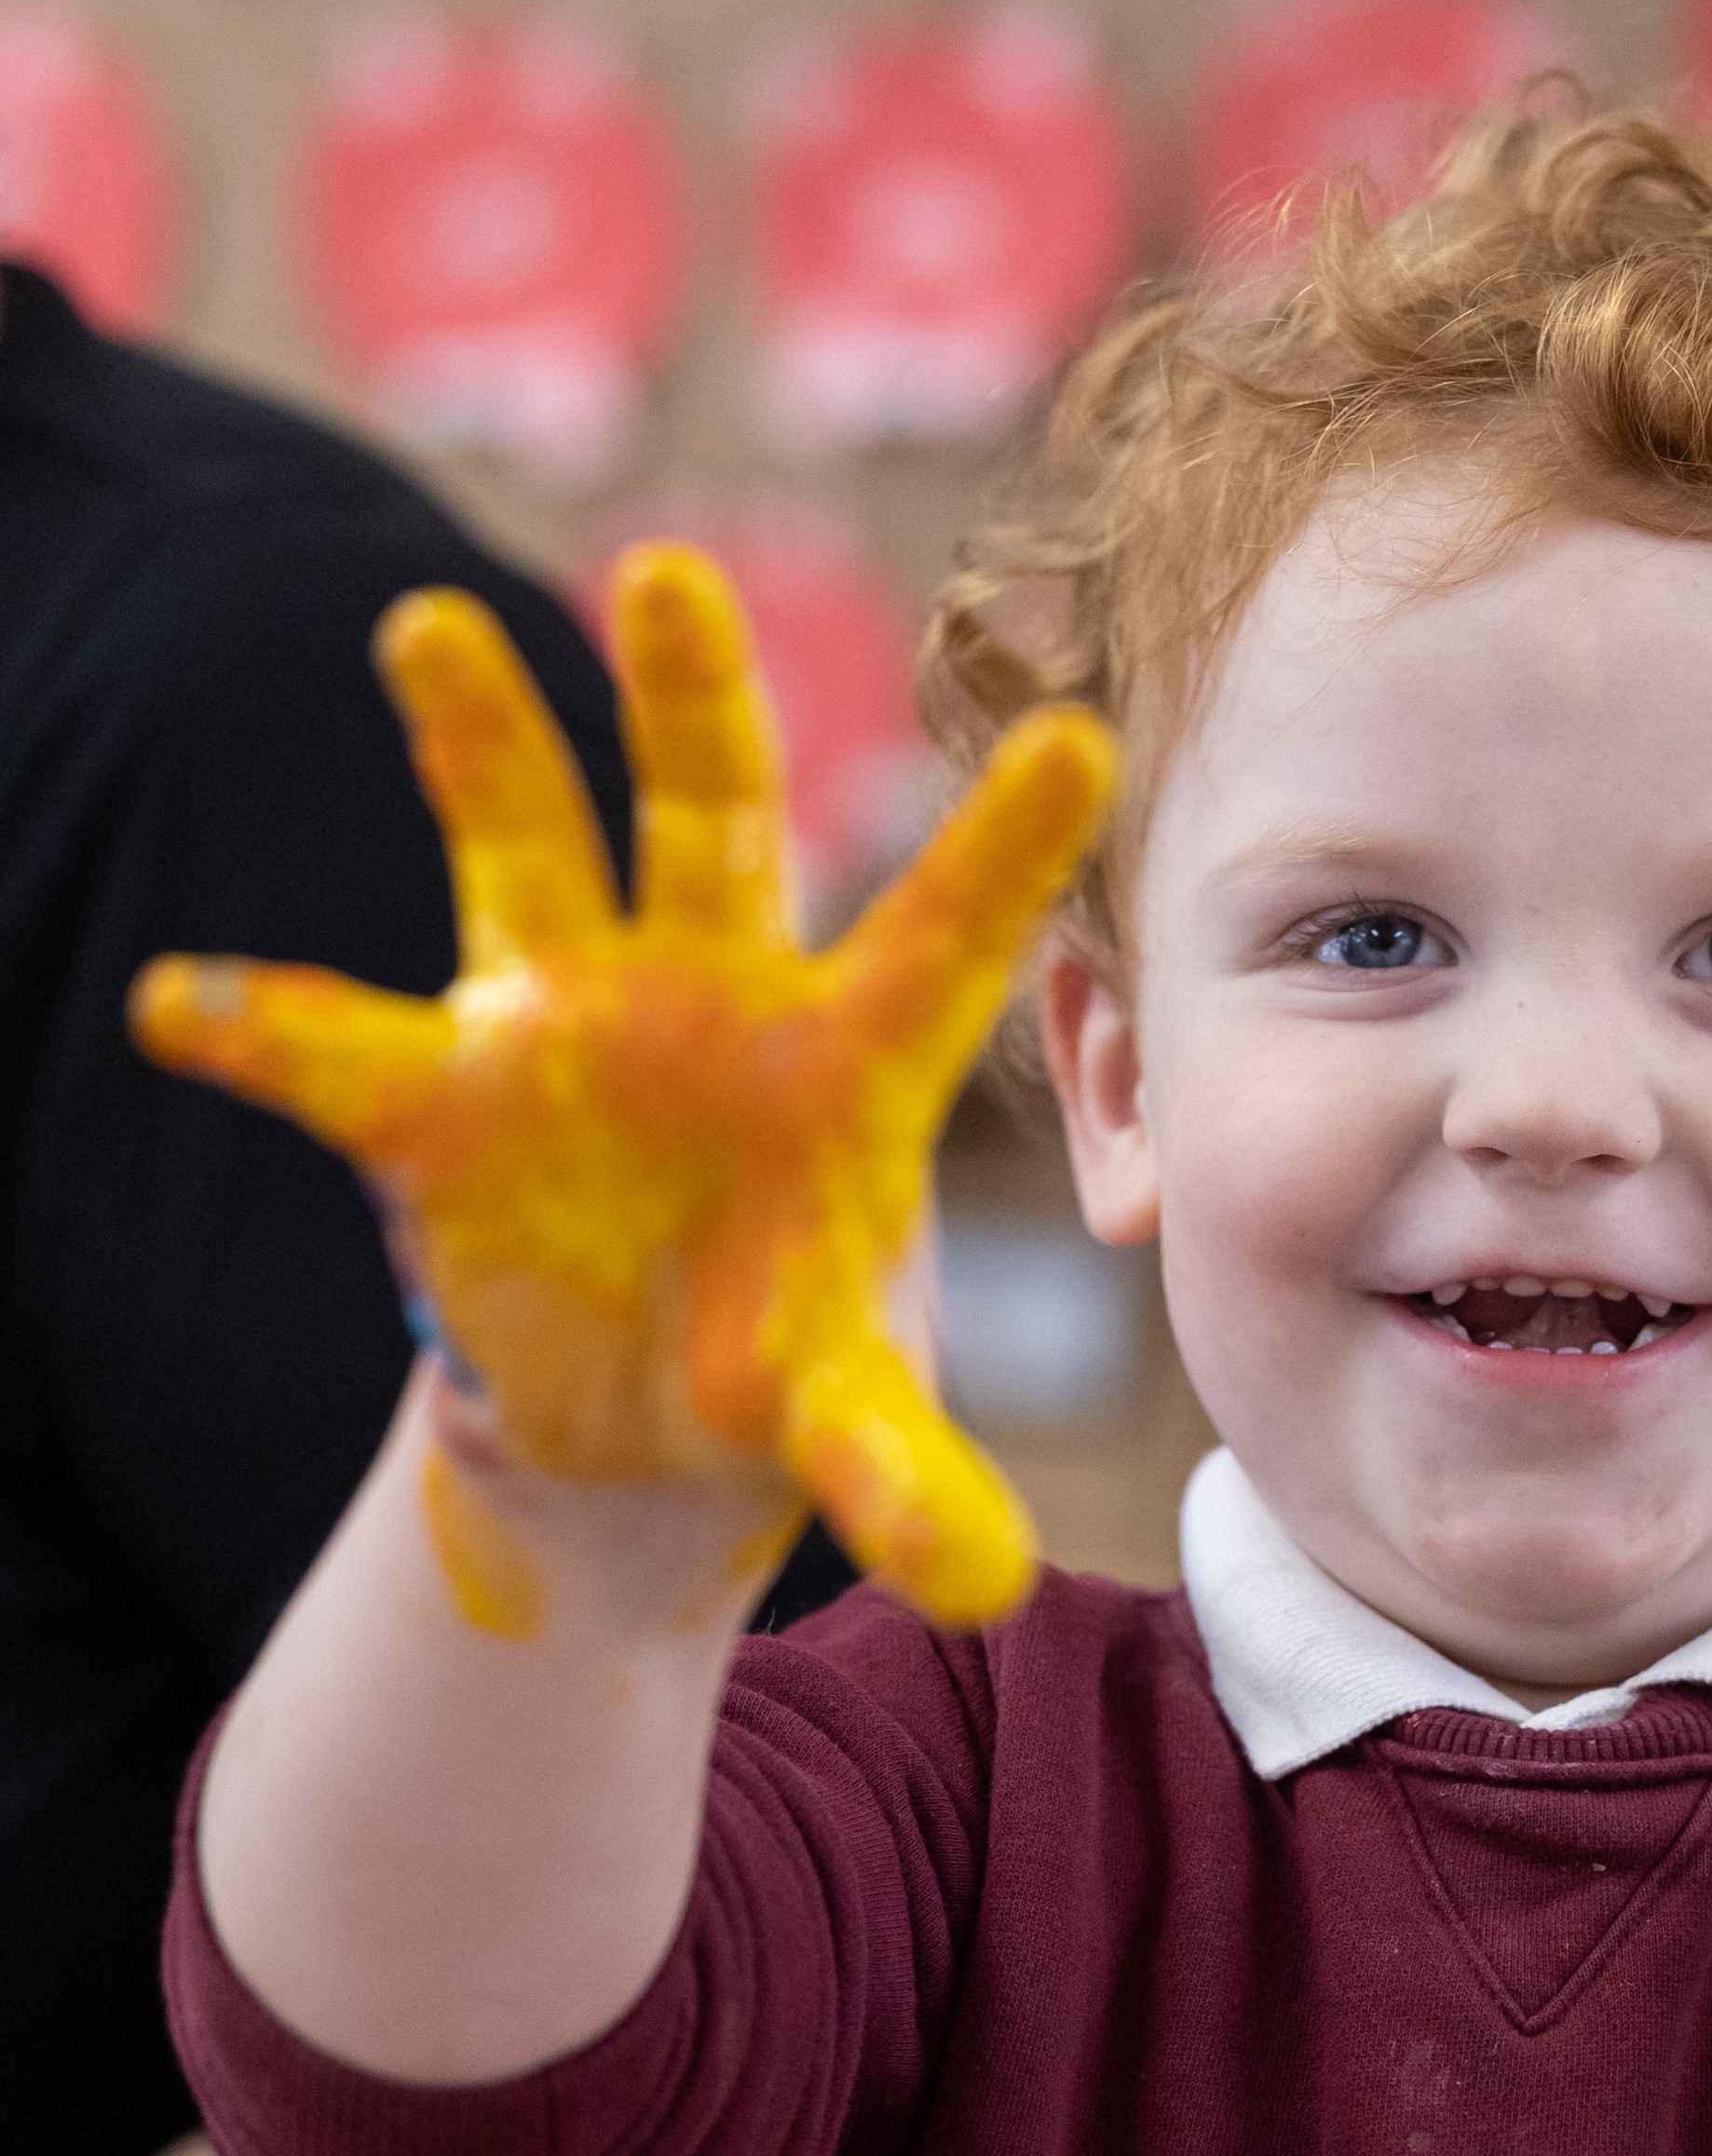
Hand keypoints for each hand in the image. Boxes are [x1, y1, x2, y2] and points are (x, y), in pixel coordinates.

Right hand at [131, 549, 1113, 1628]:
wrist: (637, 1415)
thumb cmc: (773, 1371)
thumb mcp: (838, 1423)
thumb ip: (903, 1478)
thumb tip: (989, 1585)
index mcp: (846, 1069)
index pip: (940, 945)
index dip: (1002, 850)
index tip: (1086, 739)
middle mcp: (706, 1004)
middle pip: (709, 823)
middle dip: (690, 701)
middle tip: (672, 570)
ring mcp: (561, 1028)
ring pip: (520, 852)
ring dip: (479, 747)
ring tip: (432, 629)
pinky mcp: (436, 1097)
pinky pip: (334, 1048)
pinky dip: (258, 1027)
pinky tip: (180, 1003)